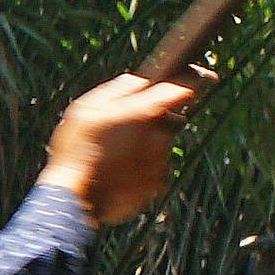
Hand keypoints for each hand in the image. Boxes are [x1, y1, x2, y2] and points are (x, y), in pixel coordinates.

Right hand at [41, 69, 211, 227]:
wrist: (74, 199)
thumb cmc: (76, 152)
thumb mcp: (85, 109)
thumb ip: (117, 90)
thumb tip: (139, 81)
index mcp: (144, 112)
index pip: (183, 88)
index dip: (193, 80)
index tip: (199, 76)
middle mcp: (159, 137)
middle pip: (165, 122)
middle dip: (147, 123)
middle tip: (118, 132)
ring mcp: (160, 163)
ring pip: (157, 147)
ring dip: (142, 148)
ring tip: (112, 156)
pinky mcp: (157, 185)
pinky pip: (154, 170)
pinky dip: (140, 170)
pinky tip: (117, 172)